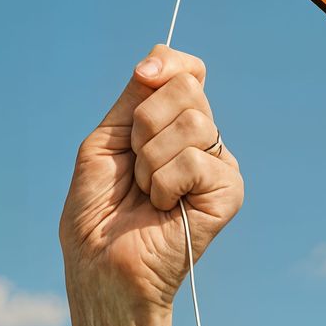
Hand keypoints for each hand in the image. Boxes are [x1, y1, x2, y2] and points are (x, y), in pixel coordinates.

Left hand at [59, 46, 243, 313]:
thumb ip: (134, 99)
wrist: (100, 266)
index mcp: (172, 126)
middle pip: (187, 88)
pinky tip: (162, 208)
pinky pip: (195, 160)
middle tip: (133, 167)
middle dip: (144, 124)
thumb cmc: (96, 214)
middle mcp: (201, 141)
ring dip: (150, 160)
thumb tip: (157, 59)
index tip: (143, 75)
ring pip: (192, 122)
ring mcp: (218, 165)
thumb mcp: (106, 143)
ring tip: (146, 193)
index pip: (186, 71)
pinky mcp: (228, 192)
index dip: (167, 65)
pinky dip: (164, 184)